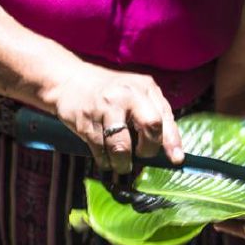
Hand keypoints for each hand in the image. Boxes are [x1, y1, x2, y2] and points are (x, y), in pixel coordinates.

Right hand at [41, 63, 183, 173]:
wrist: (69, 81)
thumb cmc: (108, 93)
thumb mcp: (135, 94)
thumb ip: (152, 115)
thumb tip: (169, 150)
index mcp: (145, 88)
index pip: (165, 118)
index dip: (172, 142)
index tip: (175, 159)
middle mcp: (128, 94)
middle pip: (151, 127)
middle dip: (148, 150)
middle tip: (141, 155)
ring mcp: (106, 107)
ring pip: (122, 146)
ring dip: (123, 163)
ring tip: (121, 164)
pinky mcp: (87, 121)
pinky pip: (101, 151)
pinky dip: (105, 161)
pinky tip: (105, 157)